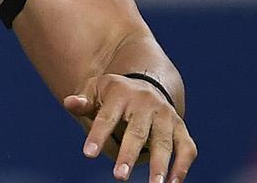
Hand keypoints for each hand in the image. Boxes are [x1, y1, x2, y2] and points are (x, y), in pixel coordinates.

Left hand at [64, 73, 195, 182]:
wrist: (146, 84)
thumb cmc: (112, 95)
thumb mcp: (94, 90)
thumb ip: (82, 101)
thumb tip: (70, 103)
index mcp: (120, 93)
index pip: (107, 117)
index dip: (98, 135)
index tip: (88, 154)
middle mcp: (146, 104)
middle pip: (137, 132)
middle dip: (129, 155)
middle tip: (119, 177)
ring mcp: (166, 116)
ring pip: (164, 142)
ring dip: (160, 165)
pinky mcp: (181, 128)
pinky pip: (187, 148)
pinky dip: (182, 166)